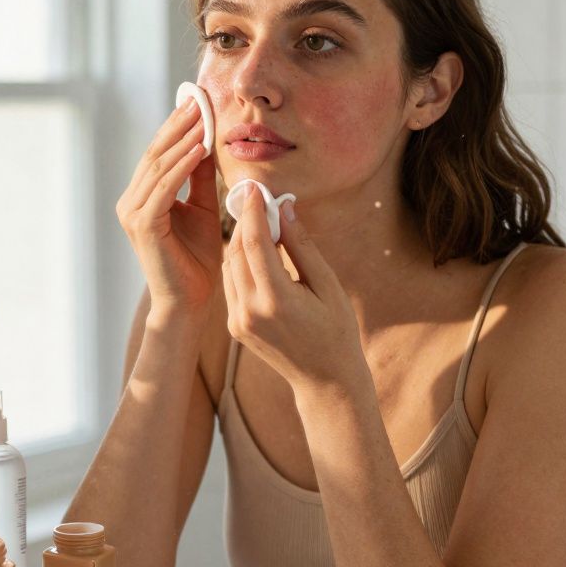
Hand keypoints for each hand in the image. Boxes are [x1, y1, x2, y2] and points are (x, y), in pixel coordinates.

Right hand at [116, 99, 222, 315]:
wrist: (190, 301)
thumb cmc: (196, 258)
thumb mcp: (202, 207)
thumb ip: (199, 177)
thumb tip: (206, 140)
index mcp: (142, 197)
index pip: (158, 153)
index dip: (177, 126)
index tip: (197, 102)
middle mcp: (131, 202)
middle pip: (155, 154)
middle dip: (178, 125)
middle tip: (198, 99)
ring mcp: (132, 213)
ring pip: (158, 167)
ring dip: (182, 140)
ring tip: (202, 117)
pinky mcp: (141, 225)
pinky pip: (164, 187)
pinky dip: (181, 166)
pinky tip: (199, 148)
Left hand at [221, 189, 363, 390]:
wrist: (324, 380)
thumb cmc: (336, 331)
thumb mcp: (327, 285)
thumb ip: (301, 247)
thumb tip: (284, 209)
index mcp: (276, 300)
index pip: (255, 242)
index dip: (254, 210)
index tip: (255, 186)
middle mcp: (249, 310)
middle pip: (236, 250)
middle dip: (245, 221)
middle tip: (257, 198)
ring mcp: (238, 321)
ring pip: (229, 265)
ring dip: (241, 240)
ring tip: (260, 222)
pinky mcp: (234, 326)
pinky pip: (231, 282)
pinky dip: (239, 262)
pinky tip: (257, 252)